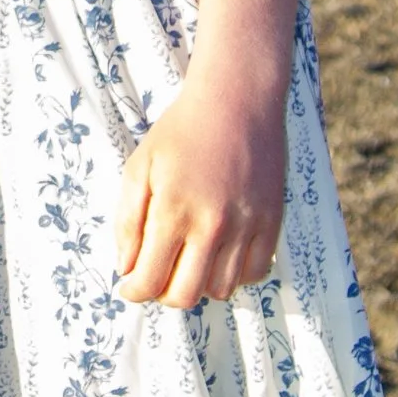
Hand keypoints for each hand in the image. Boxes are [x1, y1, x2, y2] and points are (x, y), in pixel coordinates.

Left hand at [115, 63, 286, 306]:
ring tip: (188, 261)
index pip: (150, 279)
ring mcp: (246, 226)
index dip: (134, 291)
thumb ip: (128, 221)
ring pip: (221, 289)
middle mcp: (212, 226)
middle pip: (185, 295)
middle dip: (163, 294)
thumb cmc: (181, 131)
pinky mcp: (271, 222)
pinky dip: (233, 275)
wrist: (236, 101)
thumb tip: (126, 267)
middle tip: (157, 275)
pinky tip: (219, 255)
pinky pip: (254, 273)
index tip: (129, 286)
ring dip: (199, 285)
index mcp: (173, 211)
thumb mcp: (140, 167)